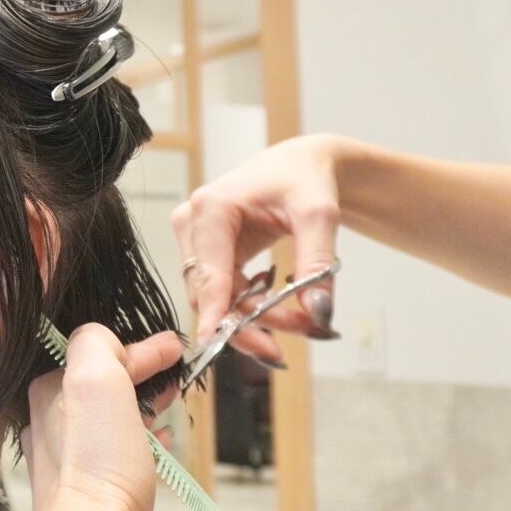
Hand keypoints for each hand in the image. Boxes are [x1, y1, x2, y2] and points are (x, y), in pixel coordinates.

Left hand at [20, 326, 182, 510]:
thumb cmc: (96, 458)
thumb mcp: (94, 379)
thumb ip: (95, 344)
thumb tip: (110, 343)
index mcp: (46, 394)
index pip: (96, 356)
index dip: (139, 348)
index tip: (174, 348)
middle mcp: (48, 425)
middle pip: (102, 386)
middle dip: (140, 374)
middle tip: (174, 374)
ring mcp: (67, 461)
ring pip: (109, 419)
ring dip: (142, 404)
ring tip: (171, 401)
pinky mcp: (89, 491)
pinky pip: (116, 452)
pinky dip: (141, 439)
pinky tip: (161, 440)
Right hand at [170, 134, 345, 358]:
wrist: (300, 166)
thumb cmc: (305, 179)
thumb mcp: (319, 216)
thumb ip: (317, 263)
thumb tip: (318, 314)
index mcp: (211, 208)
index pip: (210, 273)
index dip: (215, 312)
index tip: (215, 344)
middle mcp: (192, 222)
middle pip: (210, 293)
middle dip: (252, 320)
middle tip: (302, 331)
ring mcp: (193, 238)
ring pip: (214, 299)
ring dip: (254, 318)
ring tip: (300, 321)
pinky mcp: (203, 251)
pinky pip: (219, 292)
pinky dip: (249, 306)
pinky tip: (277, 302)